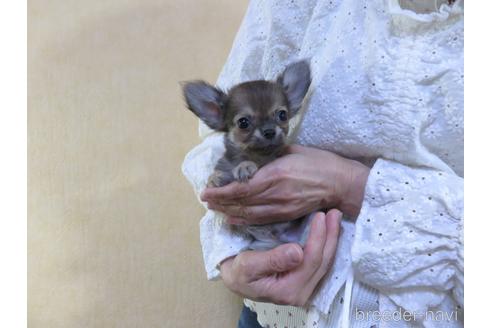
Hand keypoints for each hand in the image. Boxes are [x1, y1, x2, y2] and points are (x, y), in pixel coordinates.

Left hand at [201, 145, 368, 224]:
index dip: (221, 192)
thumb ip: (270, 154)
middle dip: (220, 203)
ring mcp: (281, 207)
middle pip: (240, 203)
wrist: (339, 183)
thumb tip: (252, 154)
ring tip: (214, 209)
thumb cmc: (318, 162)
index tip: (206, 190)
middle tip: (205, 200)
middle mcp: (275, 193)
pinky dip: (244, 220)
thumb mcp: (292, 150)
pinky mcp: (287, 215)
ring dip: (228, 212)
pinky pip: (260, 221)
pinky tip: (233, 219)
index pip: (240, 187)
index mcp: (275, 174)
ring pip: (248, 214)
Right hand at [220, 210, 341, 305]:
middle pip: (323, 262)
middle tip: (334, 212)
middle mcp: (301, 293)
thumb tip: (297, 252)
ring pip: (325, 262)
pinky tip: (328, 230)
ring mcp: (304, 288)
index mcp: (289, 291)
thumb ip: (273, 260)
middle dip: (331, 236)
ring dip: (331, 239)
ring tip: (334, 217)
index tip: (319, 215)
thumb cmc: (237, 271)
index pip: (311, 261)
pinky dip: (325, 244)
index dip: (318, 238)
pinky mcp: (304, 281)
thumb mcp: (247, 265)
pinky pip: (320, 262)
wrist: (234, 278)